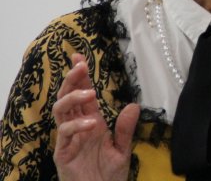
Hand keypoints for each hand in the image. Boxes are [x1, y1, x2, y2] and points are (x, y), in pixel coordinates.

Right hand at [52, 53, 139, 180]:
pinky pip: (65, 134)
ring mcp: (68, 138)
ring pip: (61, 110)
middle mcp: (78, 126)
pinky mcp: (63, 153)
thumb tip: (134, 105)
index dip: (81, 75)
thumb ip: (126, 128)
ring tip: (88, 92)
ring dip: (72, 97)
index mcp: (92, 120)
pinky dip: (77, 125)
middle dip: (72, 78)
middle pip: (68, 96)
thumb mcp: (123, 149)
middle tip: (79, 65)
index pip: (84, 92)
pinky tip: (91, 123)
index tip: (80, 57)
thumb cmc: (109, 175)